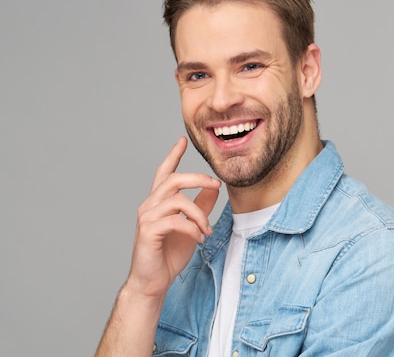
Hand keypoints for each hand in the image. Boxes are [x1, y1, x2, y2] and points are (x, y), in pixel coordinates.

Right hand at [125, 136, 220, 298]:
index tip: (182, 140)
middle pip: (174, 179)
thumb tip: (214, 190)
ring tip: (207, 230)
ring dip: (199, 214)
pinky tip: (200, 238)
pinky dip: (192, 228)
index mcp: (159, 202)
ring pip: (178, 200)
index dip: (173, 155)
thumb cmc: (169, 254)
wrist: (153, 281)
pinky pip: (175, 220)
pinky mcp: (148, 231)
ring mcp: (147, 217)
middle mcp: (150, 205)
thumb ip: (201, 206)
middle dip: (198, 178)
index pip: (165, 172)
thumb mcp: (192, 226)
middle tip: (216, 184)